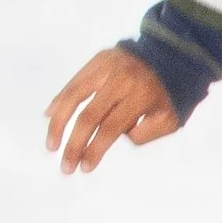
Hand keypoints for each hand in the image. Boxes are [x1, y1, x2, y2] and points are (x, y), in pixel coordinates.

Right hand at [45, 46, 179, 173]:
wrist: (172, 55)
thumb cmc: (169, 94)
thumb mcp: (169, 120)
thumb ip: (145, 135)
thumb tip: (116, 138)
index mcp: (140, 96)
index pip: (110, 128)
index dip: (94, 150)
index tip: (84, 168)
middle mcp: (121, 80)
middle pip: (89, 116)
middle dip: (74, 145)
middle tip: (66, 166)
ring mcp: (107, 67)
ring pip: (74, 96)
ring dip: (58, 123)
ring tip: (51, 144)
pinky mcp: (99, 59)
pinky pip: (74, 82)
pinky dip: (60, 99)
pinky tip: (49, 115)